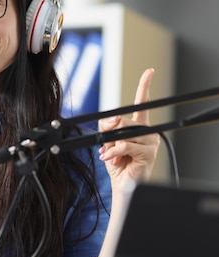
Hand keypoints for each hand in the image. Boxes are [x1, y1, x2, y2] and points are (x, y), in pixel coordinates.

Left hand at [98, 69, 159, 190]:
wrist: (123, 185)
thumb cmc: (117, 164)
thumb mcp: (107, 142)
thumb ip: (107, 127)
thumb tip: (112, 119)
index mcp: (139, 126)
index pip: (142, 103)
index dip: (145, 86)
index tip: (149, 72)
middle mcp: (148, 131)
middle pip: (123, 121)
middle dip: (109, 135)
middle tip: (106, 149)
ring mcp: (151, 142)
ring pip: (123, 134)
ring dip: (111, 147)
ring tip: (110, 157)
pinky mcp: (149, 152)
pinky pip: (124, 145)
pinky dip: (113, 152)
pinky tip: (111, 159)